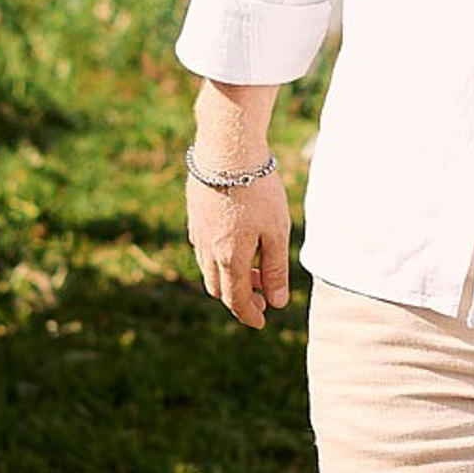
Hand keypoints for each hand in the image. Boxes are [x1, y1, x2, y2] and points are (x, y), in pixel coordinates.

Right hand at [187, 168, 291, 327]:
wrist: (227, 150)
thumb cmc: (258, 191)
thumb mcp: (277, 231)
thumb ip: (276, 269)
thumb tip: (278, 302)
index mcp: (229, 257)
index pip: (236, 300)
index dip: (250, 315)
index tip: (262, 323)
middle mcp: (207, 250)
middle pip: (219, 287)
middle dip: (240, 298)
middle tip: (263, 297)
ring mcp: (198, 232)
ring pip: (209, 269)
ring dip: (230, 277)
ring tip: (254, 270)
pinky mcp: (195, 215)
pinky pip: (203, 248)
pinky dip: (220, 258)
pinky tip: (236, 243)